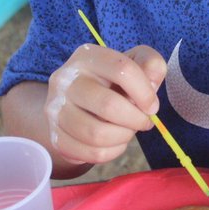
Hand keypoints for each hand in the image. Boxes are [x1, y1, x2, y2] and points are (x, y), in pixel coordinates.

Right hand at [44, 43, 166, 165]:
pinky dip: (112, 152)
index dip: (145, 92)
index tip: (152, 106)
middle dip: (136, 119)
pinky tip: (115, 142)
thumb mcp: (135, 63)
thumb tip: (153, 81)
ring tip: (128, 130)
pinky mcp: (56, 136)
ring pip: (97, 134)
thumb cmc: (113, 82)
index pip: (122, 70)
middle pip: (108, 105)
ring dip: (123, 136)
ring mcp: (55, 109)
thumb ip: (151, 65)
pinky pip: (91, 153)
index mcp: (86, 56)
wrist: (78, 103)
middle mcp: (64, 80)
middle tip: (143, 121)